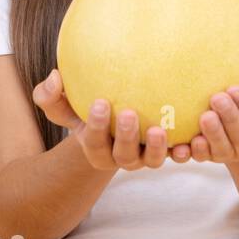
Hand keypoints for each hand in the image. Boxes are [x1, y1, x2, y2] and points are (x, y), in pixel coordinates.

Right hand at [32, 67, 192, 170]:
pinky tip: (189, 140)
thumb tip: (54, 77)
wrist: (113, 117)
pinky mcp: (167, 151)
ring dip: (156, 149)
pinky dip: (183, 151)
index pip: (94, 141)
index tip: (100, 102)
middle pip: (123, 156)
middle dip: (126, 137)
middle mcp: (120, 156)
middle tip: (129, 114)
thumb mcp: (63, 103)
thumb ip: (49, 95)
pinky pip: (176, 155)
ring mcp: (145, 156)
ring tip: (159, 130)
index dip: (96, 126)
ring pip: (151, 161)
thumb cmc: (84, 106)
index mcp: (95, 147)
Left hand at [188, 59, 238, 163]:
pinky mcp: (207, 155)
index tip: (234, 88)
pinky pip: (198, 157)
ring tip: (204, 117)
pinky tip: (179, 146)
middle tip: (216, 98)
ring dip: (212, 135)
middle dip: (229, 119)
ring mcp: (228, 152)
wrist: (237, 107)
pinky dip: (187, 153)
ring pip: (221, 151)